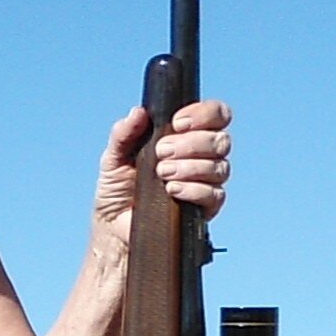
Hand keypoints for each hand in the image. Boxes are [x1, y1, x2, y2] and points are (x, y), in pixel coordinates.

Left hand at [90, 98, 235, 241]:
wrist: (114, 223)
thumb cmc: (118, 185)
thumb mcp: (114, 156)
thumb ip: (123, 133)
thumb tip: (139, 112)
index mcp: (187, 134)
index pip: (216, 114)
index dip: (203, 114)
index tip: (176, 123)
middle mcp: (204, 156)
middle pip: (221, 140)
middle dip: (191, 143)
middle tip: (161, 152)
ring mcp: (208, 182)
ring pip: (219, 167)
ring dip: (190, 167)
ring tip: (161, 172)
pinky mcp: (207, 207)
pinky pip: (215, 194)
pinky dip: (193, 189)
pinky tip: (171, 189)